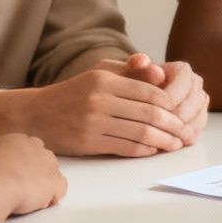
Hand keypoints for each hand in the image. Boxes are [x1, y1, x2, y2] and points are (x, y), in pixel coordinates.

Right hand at [0, 132, 68, 214]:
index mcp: (20, 140)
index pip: (26, 148)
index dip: (21, 162)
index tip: (14, 173)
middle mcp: (38, 149)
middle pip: (42, 159)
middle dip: (34, 172)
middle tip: (22, 186)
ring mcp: (49, 165)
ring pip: (52, 174)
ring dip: (43, 185)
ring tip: (30, 198)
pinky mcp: (55, 182)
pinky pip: (59, 189)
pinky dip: (52, 197)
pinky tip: (40, 204)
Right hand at [24, 58, 195, 156]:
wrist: (37, 115)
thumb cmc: (75, 93)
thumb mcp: (99, 73)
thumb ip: (130, 72)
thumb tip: (161, 74)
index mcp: (105, 79)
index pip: (149, 92)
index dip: (170, 105)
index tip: (182, 112)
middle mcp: (99, 98)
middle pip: (149, 113)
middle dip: (172, 125)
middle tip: (184, 132)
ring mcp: (93, 121)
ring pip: (140, 133)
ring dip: (163, 141)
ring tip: (174, 144)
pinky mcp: (88, 142)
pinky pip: (125, 147)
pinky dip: (144, 150)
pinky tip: (154, 150)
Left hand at [134, 54, 209, 144]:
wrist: (146, 90)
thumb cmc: (138, 82)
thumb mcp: (133, 73)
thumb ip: (136, 67)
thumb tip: (142, 61)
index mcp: (183, 70)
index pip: (173, 96)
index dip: (158, 111)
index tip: (143, 122)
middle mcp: (196, 83)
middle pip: (187, 110)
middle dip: (170, 125)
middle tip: (152, 136)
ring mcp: (201, 100)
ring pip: (195, 121)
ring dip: (179, 133)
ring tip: (161, 141)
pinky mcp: (201, 114)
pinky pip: (198, 129)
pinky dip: (185, 138)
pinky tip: (171, 143)